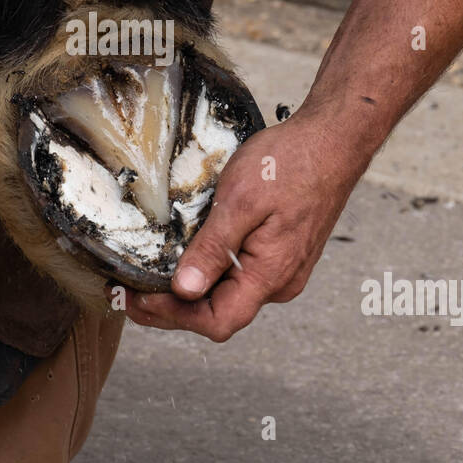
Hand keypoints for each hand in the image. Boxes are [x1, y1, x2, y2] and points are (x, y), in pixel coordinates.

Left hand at [123, 106, 358, 340]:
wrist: (332, 141)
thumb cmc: (291, 163)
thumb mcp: (240, 201)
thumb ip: (212, 249)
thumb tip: (185, 290)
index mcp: (271, 275)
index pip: (217, 321)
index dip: (173, 317)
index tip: (138, 298)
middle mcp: (280, 281)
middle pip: (220, 314)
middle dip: (173, 308)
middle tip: (130, 293)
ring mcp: (283, 269)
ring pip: (229, 296)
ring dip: (189, 293)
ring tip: (149, 279)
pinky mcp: (281, 254)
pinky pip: (240, 277)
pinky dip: (209, 274)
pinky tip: (185, 260)